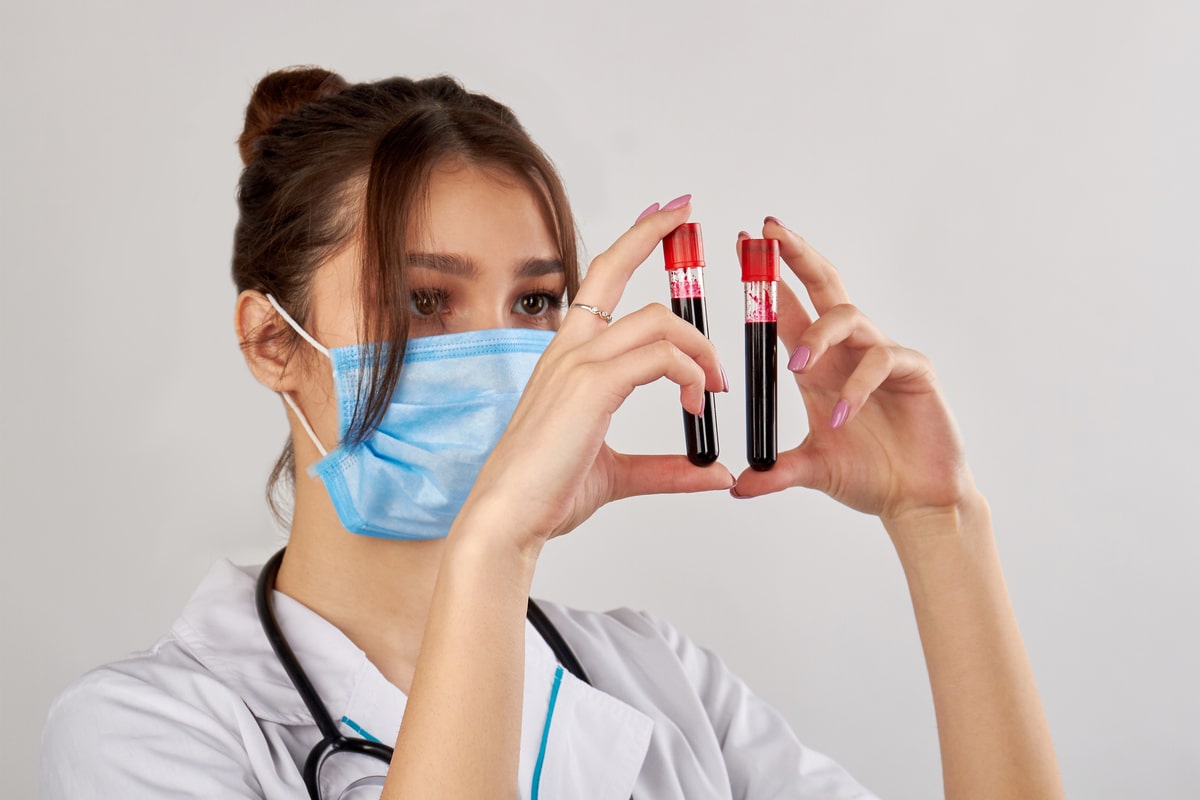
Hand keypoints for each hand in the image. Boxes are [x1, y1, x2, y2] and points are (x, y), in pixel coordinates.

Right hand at [459, 199, 732, 551]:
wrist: (508, 519)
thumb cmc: (545, 493)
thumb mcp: (617, 475)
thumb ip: (667, 468)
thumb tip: (714, 470)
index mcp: (566, 358)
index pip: (599, 279)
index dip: (634, 239)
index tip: (668, 215)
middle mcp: (567, 350)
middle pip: (619, 273)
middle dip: (661, 243)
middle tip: (698, 232)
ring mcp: (577, 364)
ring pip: (657, 320)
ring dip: (700, 348)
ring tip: (716, 388)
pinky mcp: (591, 385)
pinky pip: (660, 357)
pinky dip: (691, 374)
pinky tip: (699, 404)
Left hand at [730, 218, 978, 531]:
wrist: (915, 501)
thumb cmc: (870, 475)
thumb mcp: (811, 470)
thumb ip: (774, 472)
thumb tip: (733, 486)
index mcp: (818, 365)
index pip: (790, 309)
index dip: (769, 279)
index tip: (744, 243)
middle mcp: (848, 352)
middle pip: (824, 288)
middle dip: (797, 258)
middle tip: (769, 233)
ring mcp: (883, 358)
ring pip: (850, 318)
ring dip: (819, 334)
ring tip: (798, 364)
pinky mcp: (914, 373)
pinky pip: (883, 360)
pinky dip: (858, 384)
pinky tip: (844, 414)